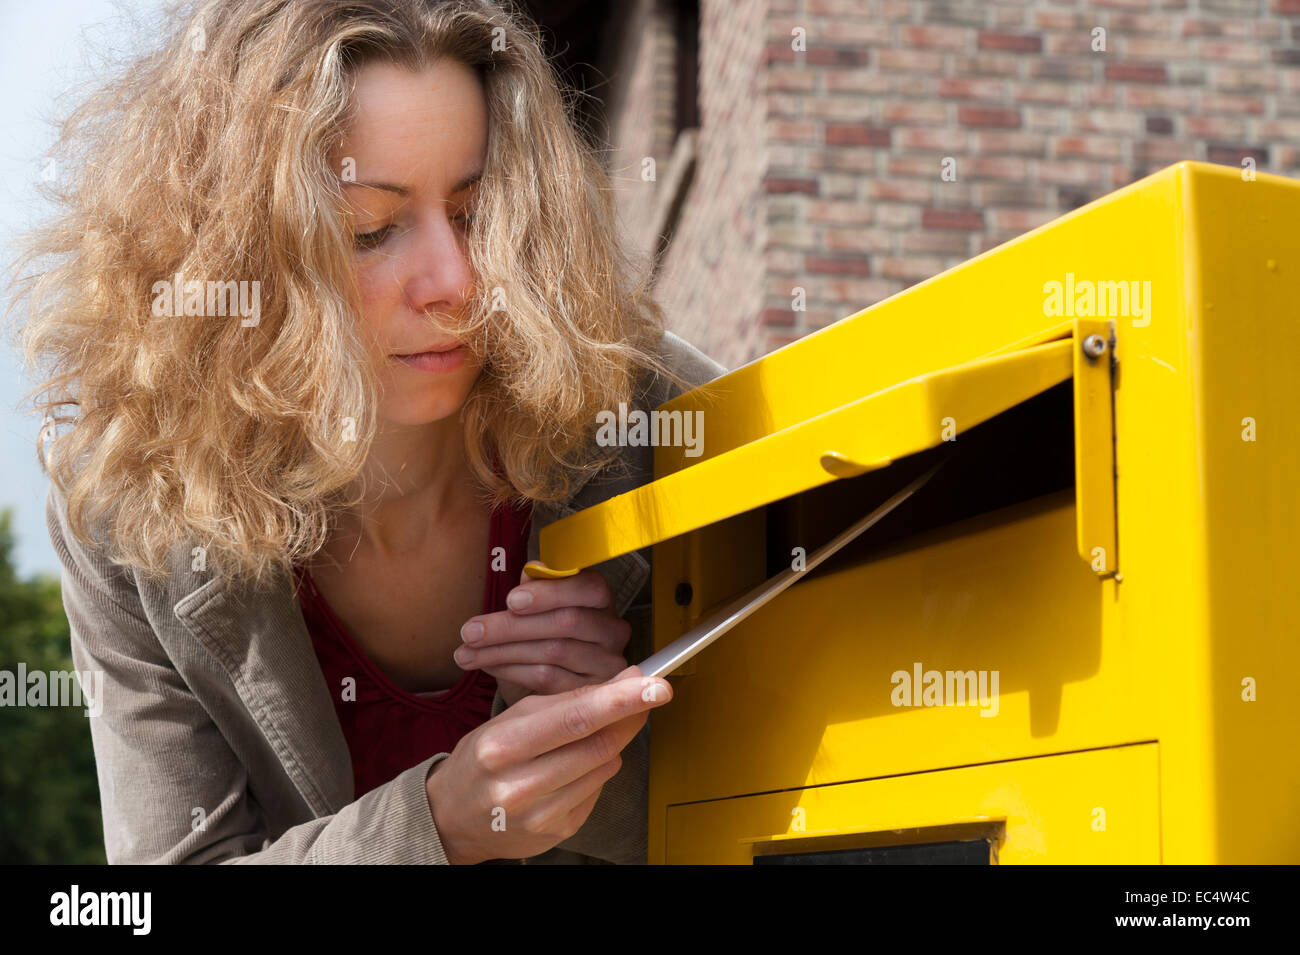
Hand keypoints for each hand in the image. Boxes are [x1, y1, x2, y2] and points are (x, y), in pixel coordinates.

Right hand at [425, 665, 672, 863]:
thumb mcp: (510, 719)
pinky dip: (598, 769)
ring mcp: (542, 814)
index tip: (655, 685)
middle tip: (647, 693)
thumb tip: (623, 680)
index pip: (576, 718)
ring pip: (605, 765)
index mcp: (504, 746)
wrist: (452, 818)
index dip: (621, 700)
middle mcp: (521, 785)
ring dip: (612, 742)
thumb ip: (566, 701)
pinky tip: (575, 766)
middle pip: (598, 744)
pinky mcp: (559, 831)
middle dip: (630, 715)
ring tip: (591, 733)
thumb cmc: (483, 759)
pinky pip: (599, 789)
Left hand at [454, 567, 632, 705]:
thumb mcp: (537, 607)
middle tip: (469, 631)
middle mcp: (612, 630)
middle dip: (511, 626)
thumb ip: (536, 587)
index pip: (588, 587)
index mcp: (600, 599)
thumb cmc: (543, 633)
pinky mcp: (591, 692)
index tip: (510, 601)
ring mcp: (606, 664)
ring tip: (467, 652)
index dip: (550, 592)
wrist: (550, 682)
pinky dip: (511, 671)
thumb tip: (532, 570)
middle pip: (566, 622)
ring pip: (553, 652)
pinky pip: (547, 679)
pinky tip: (488, 666)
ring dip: (502, 651)